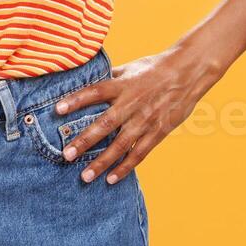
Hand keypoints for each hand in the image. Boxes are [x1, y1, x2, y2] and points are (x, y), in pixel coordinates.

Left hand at [52, 47, 227, 184]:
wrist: (188, 72)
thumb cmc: (156, 67)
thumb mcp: (131, 67)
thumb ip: (110, 77)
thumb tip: (87, 77)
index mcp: (123, 85)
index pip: (95, 92)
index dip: (76, 100)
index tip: (57, 109)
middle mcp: (132, 104)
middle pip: (105, 124)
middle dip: (85, 141)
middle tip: (67, 156)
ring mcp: (145, 120)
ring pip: (121, 145)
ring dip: (102, 162)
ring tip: (85, 176)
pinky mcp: (158, 132)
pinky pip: (139, 153)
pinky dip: (125, 167)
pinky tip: (112, 178)